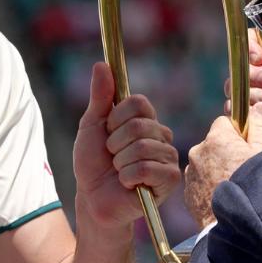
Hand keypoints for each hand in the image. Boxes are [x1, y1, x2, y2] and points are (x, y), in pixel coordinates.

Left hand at [73, 62, 180, 231]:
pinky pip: (146, 168)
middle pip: (139, 125)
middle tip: (112, 156)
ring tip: (119, 171)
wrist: (92, 198)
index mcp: (145, 119)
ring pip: (142, 148)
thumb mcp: (91, 126)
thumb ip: (99, 97)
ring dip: (119, 162)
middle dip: (115, 143)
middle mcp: (161, 135)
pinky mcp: (170, 179)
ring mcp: (168, 156)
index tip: (107, 130)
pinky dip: (127, 176)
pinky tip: (128, 184)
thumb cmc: (93, 163)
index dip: (116, 117)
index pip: (138, 102)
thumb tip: (101, 64)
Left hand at [184, 101, 261, 226]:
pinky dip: (209, 186)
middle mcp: (198, 151)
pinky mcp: (187, 192)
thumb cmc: (254, 187)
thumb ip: (259, 127)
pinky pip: (199, 182)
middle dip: (226, 151)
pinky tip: (222, 197)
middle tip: (242, 169)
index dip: (238, 133)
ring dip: (216, 169)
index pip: (225, 123)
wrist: (235, 226)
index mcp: (217, 138)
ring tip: (233, 186)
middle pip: (214, 143)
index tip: (247, 146)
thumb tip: (258, 106)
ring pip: (205, 163)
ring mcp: (191, 173)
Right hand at [225, 31, 261, 143]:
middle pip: (237, 66)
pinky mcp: (248, 111)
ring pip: (233, 86)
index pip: (245, 44)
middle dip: (253, 75)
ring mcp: (252, 92)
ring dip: (253, 93)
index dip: (249, 50)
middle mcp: (259, 71)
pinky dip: (248, 107)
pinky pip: (232, 105)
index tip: (260, 58)